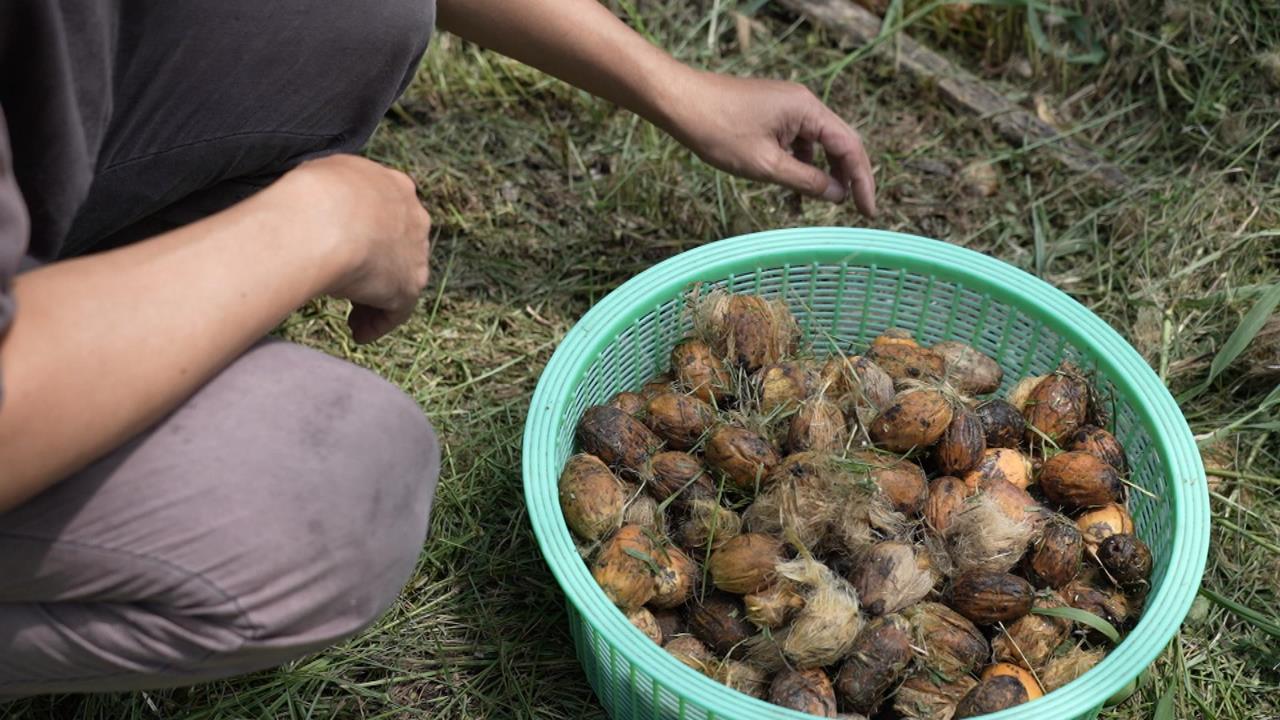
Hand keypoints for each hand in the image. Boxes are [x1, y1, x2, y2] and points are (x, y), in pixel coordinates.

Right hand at [279, 155, 432, 342]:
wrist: (321, 221)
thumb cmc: (308, 197)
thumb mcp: (317, 177)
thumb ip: (329, 192)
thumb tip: (314, 208)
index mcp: (392, 186)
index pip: (387, 213)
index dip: (367, 233)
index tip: (346, 247)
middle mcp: (413, 216)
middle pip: (397, 246)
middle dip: (376, 266)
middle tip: (350, 284)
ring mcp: (415, 252)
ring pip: (397, 279)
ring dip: (376, 299)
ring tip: (351, 319)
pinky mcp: (409, 285)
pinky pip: (396, 310)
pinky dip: (377, 323)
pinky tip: (358, 333)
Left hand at [662, 71, 875, 215]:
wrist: (679, 102)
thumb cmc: (718, 130)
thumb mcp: (765, 164)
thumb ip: (806, 181)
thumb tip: (838, 195)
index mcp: (807, 109)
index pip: (849, 147)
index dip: (863, 181)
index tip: (868, 212)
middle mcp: (804, 103)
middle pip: (839, 143)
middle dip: (848, 177)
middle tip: (855, 210)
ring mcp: (787, 106)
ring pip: (818, 143)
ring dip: (823, 172)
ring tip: (821, 202)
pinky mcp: (772, 113)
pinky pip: (798, 140)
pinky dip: (801, 163)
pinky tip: (794, 186)